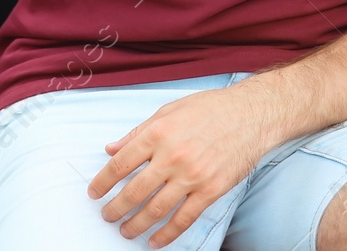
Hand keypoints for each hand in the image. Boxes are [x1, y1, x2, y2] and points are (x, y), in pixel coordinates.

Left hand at [87, 81, 279, 246]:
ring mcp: (192, 175)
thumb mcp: (170, 110)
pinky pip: (183, 219)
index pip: (120, 164)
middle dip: (115, 208)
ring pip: (155, 209)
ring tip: (125, 231)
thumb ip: (139, 132)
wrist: (252, 114)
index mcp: (159, 133)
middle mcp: (172, 156)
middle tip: (106, 216)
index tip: (94, 193)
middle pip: (133, 191)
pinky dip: (166, 234)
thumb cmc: (211, 108)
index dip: (102, 182)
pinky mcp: (211, 190)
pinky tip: (154, 241)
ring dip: (135, 225)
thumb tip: (112, 149)